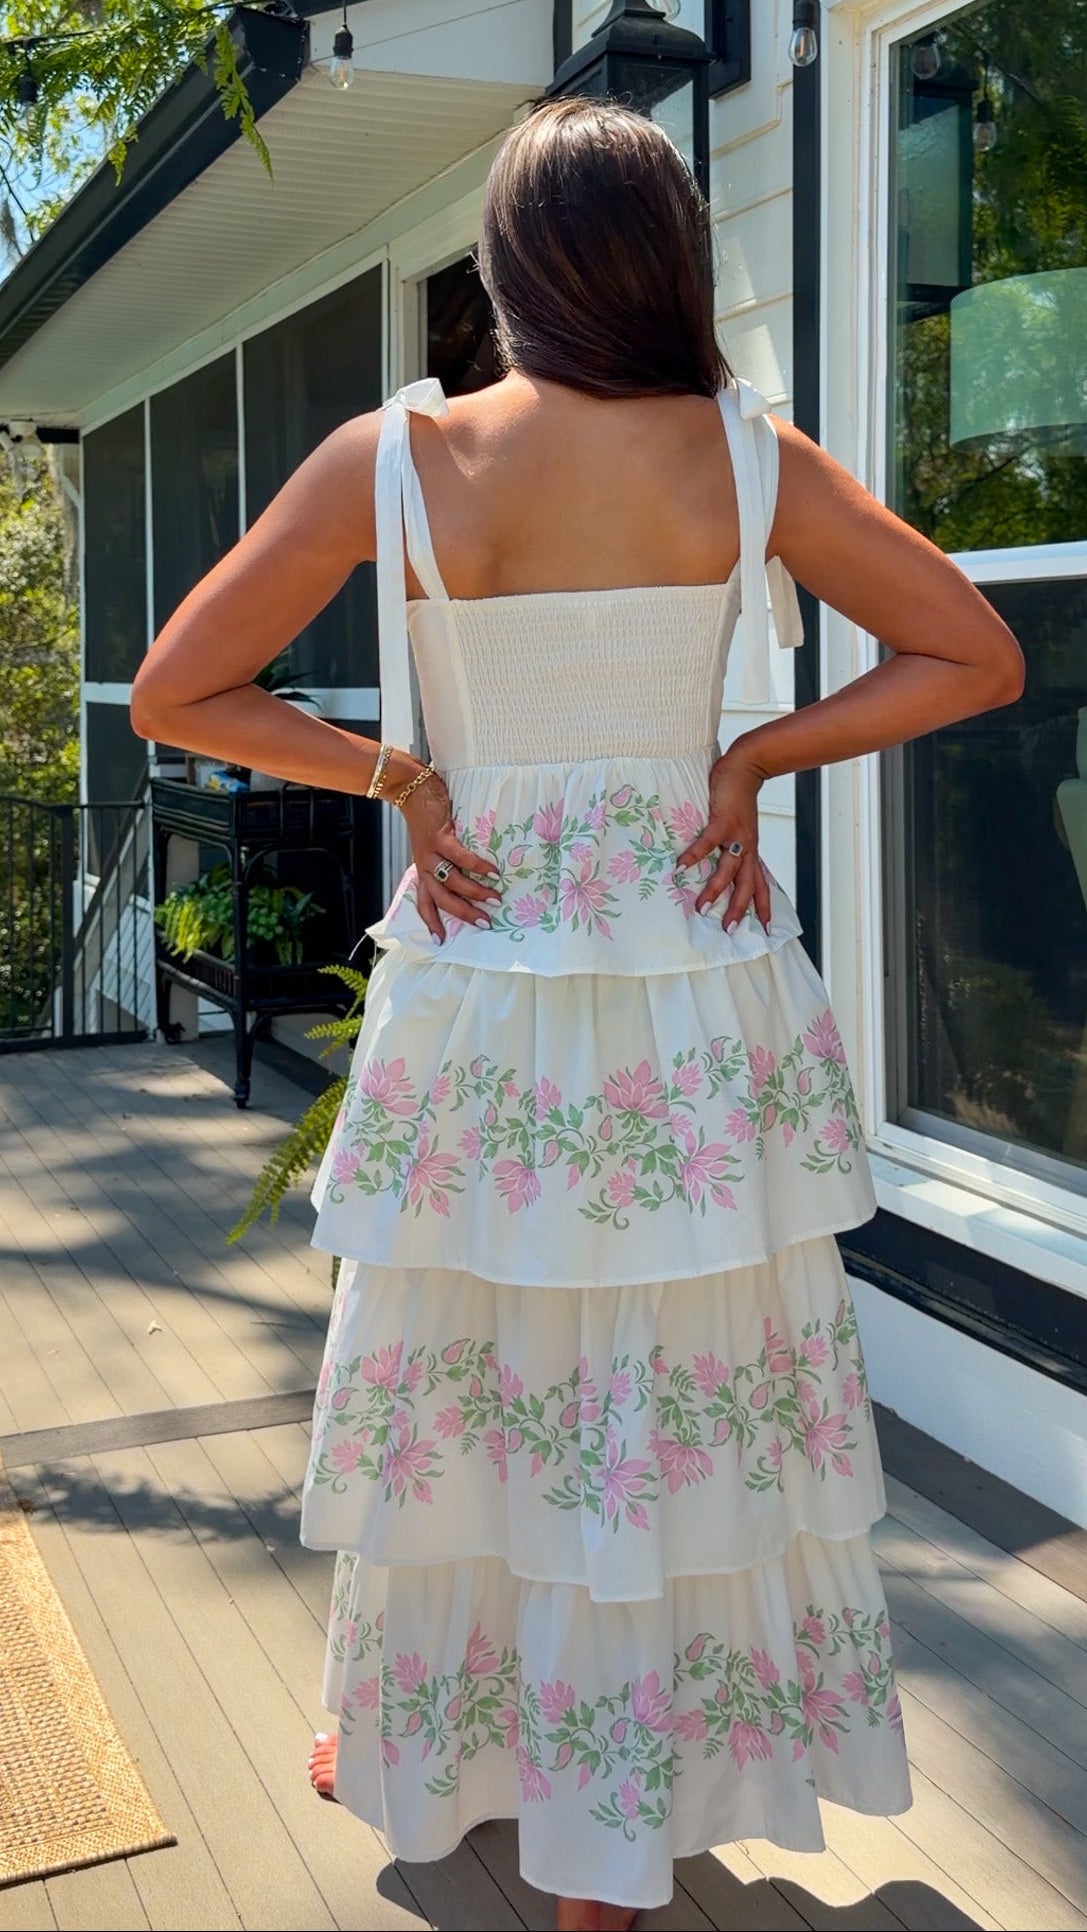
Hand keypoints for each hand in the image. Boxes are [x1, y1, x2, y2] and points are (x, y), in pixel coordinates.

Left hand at [398, 771, 500, 941]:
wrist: (411, 790)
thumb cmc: (429, 817)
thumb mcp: (433, 846)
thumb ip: (447, 862)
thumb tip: (474, 877)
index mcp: (424, 870)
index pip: (425, 902)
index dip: (432, 922)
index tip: (440, 941)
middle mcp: (425, 866)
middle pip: (442, 899)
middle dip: (464, 914)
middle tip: (485, 923)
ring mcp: (431, 853)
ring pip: (452, 882)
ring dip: (475, 892)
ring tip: (495, 899)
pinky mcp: (440, 838)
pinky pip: (460, 857)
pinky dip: (477, 866)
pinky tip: (493, 872)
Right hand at [676, 752, 770, 931]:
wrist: (746, 768)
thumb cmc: (738, 800)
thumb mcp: (741, 830)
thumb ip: (732, 848)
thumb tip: (719, 865)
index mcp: (751, 852)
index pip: (760, 885)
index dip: (763, 907)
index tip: (764, 929)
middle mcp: (747, 848)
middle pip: (747, 885)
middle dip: (738, 909)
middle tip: (728, 930)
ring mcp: (736, 835)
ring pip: (729, 870)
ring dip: (715, 890)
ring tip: (701, 907)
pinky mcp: (722, 821)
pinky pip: (707, 843)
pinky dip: (694, 855)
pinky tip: (682, 867)